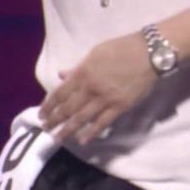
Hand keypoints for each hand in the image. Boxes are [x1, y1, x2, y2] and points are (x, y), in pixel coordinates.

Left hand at [39, 33, 155, 145]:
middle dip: (55, 120)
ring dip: (67, 129)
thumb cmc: (121, 49)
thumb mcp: (95, 53)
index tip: (42, 113)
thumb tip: (62, 75)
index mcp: (83, 73)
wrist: (148, 54)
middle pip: (68, 108)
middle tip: (45, 129)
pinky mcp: (120, 107)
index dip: (49, 105)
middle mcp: (90, 88)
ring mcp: (105, 99)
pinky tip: (82, 140)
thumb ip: (78, 67)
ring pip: (82, 118)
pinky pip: (102, 123)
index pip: (60, 93)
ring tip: (57, 138)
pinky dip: (91, 132)